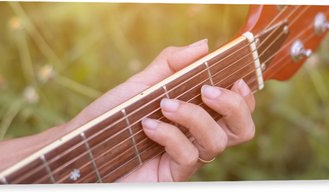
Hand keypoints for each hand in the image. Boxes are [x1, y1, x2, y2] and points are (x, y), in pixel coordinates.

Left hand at [65, 39, 255, 181]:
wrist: (83, 146)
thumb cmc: (112, 117)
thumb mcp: (142, 83)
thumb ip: (171, 64)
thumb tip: (203, 46)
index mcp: (198, 115)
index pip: (237, 109)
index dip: (244, 96)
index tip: (235, 78)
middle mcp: (198, 137)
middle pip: (242, 129)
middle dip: (233, 106)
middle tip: (208, 90)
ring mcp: (188, 157)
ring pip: (217, 141)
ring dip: (193, 116)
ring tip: (165, 104)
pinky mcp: (173, 174)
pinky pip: (188, 156)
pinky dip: (170, 135)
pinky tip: (148, 125)